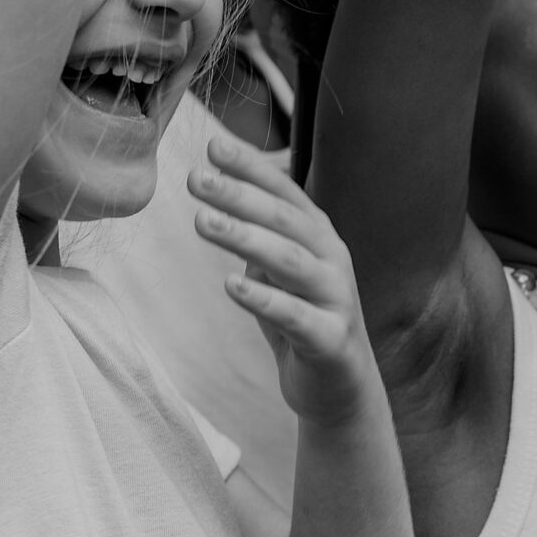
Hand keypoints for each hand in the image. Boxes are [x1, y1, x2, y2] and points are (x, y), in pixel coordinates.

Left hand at [191, 128, 388, 426]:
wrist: (339, 389)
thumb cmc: (302, 320)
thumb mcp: (280, 272)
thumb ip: (260, 234)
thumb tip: (220, 191)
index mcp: (319, 237)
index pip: (285, 192)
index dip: (252, 168)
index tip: (212, 147)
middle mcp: (332, 259)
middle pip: (285, 220)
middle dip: (240, 195)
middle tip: (197, 179)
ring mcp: (336, 299)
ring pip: (290, 261)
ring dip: (245, 239)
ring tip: (202, 222)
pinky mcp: (331, 340)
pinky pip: (295, 316)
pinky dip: (263, 298)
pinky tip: (231, 284)